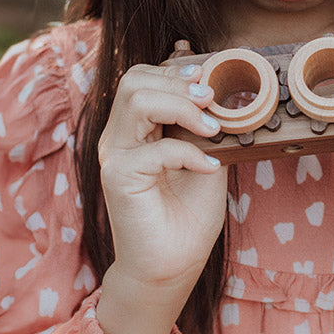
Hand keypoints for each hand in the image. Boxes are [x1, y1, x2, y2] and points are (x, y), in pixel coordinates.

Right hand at [98, 59, 227, 291]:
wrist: (173, 265)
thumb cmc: (188, 214)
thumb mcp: (206, 156)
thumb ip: (205, 124)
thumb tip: (218, 86)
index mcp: (136, 128)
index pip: (143, 77)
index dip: (176, 68)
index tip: (210, 75)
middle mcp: (120, 136)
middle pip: (134, 79)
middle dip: (178, 80)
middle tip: (212, 99)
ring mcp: (115, 155)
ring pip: (137, 99)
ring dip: (182, 106)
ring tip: (212, 128)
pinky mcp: (119, 178)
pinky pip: (155, 150)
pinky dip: (189, 153)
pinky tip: (209, 167)